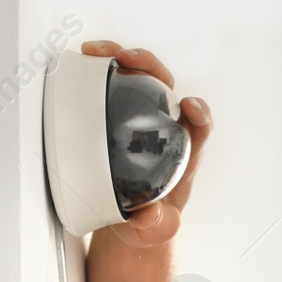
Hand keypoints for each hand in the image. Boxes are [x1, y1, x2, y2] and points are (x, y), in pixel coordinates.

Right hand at [79, 40, 212, 248]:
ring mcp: (141, 114)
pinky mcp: (118, 109)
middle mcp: (165, 125)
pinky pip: (112, 82)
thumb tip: (150, 216)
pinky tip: (81, 62)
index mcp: (183, 151)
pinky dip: (98, 67)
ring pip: (139, 76)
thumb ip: (158, 227)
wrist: (126, 216)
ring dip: (120, 56)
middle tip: (129, 61)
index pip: (200, 125)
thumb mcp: (155, 228)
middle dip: (151, 68)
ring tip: (97, 52)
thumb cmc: (148, 218)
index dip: (199, 112)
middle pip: (167, 86)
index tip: (189, 106)